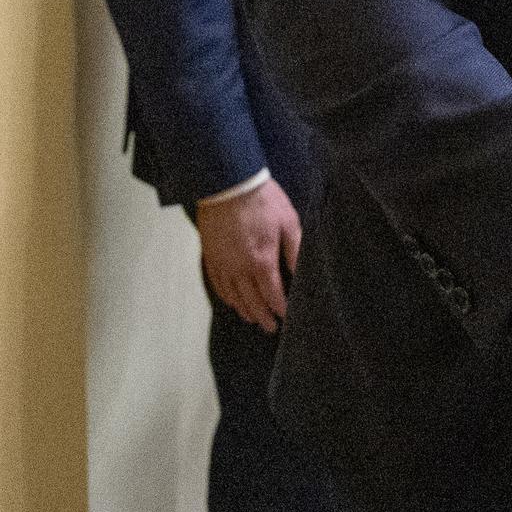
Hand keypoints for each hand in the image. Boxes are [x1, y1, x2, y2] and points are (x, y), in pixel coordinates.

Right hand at [197, 176, 300, 332]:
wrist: (229, 184)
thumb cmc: (262, 201)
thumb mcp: (288, 222)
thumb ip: (295, 250)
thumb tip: (301, 271)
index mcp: (262, 261)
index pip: (272, 294)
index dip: (280, 308)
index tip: (286, 317)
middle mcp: (240, 268)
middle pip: (251, 301)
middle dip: (262, 316)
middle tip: (270, 328)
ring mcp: (222, 263)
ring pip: (233, 296)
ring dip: (244, 310)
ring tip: (253, 318)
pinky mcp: (210, 255)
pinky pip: (218, 283)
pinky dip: (226, 296)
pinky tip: (232, 300)